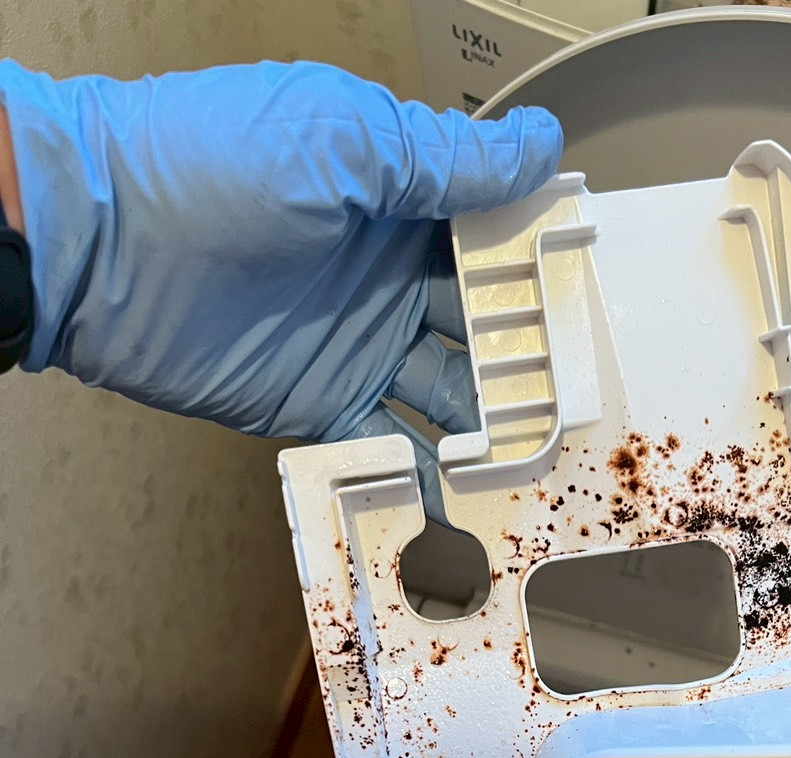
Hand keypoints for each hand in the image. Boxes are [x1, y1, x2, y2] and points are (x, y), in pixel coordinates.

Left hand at [0, 61, 560, 461]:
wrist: (98, 247)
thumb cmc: (201, 164)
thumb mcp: (341, 139)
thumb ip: (443, 159)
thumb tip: (536, 147)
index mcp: (397, 199)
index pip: (495, 235)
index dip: (545, 265)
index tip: (595, 293)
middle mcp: (386, 276)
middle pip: (486, 326)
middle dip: (534, 357)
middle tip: (583, 391)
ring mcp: (358, 346)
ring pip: (451, 394)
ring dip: (495, 421)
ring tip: (543, 450)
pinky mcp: (322, 407)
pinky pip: (390, 444)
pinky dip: (428, 471)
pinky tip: (470, 488)